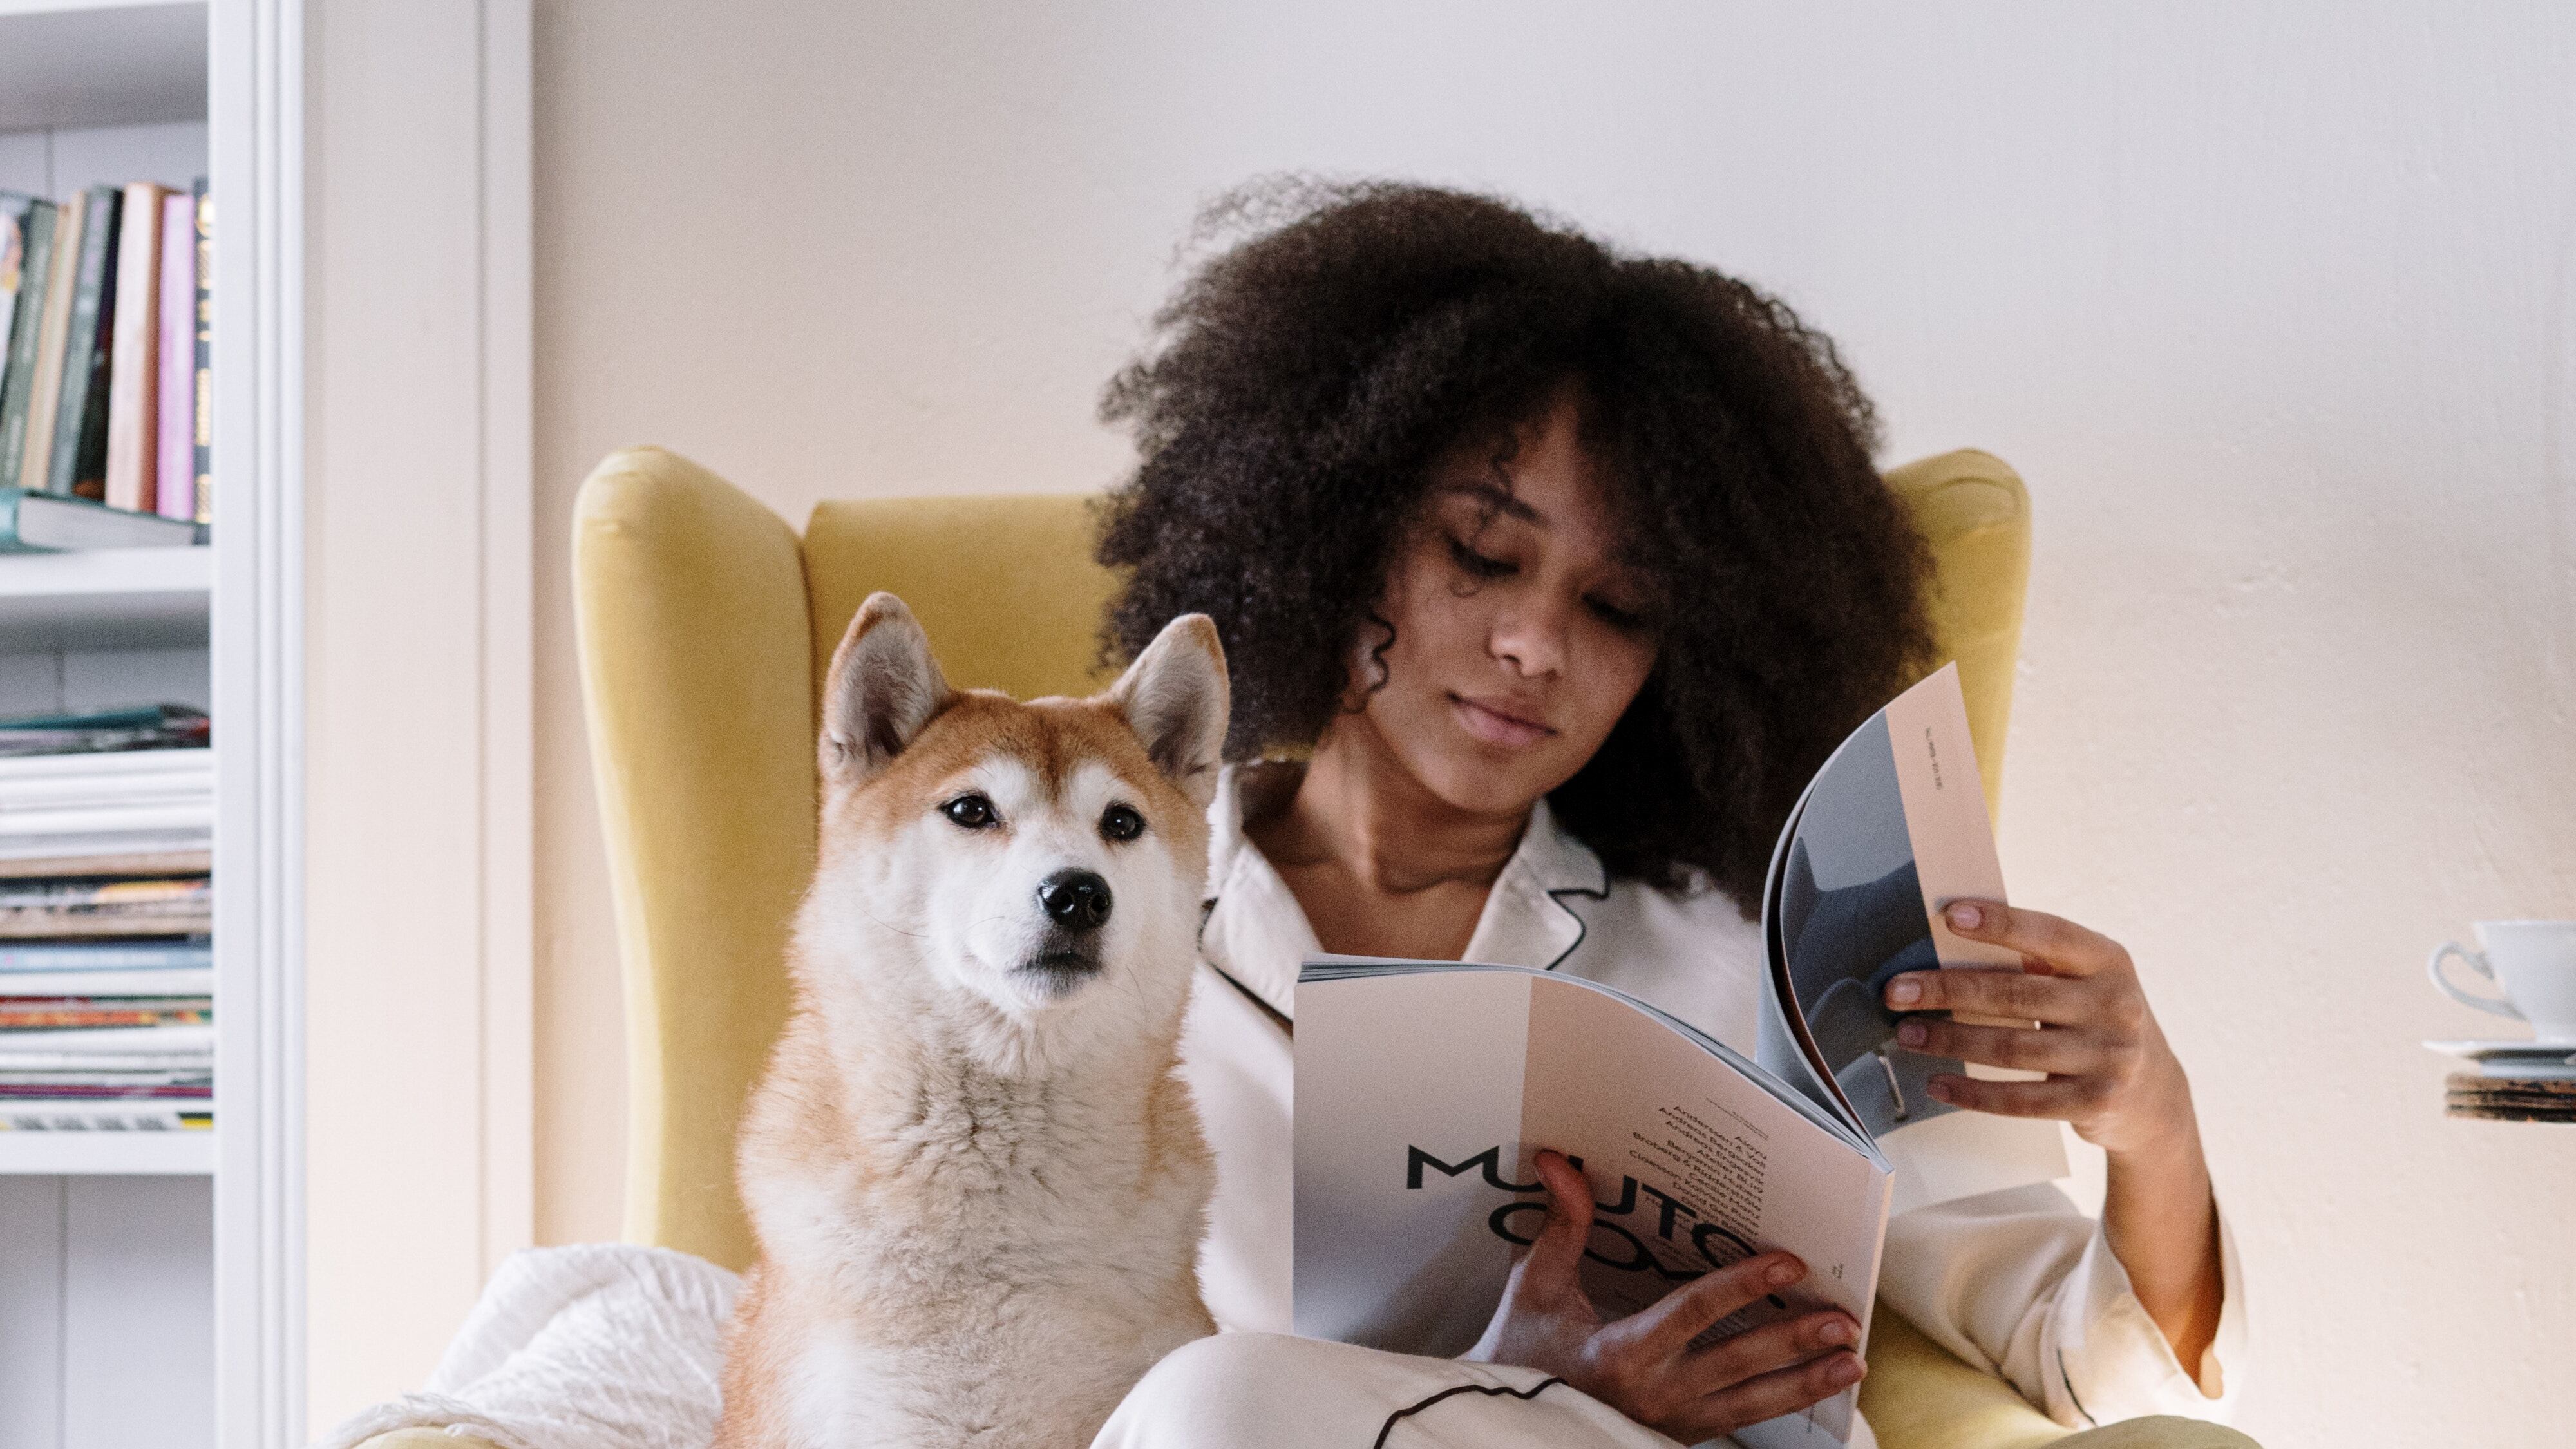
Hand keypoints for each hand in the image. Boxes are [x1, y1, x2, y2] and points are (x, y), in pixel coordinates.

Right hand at [1464, 1151, 1864, 1440]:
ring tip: (1851, 1365)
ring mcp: (1669, 1423)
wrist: (1505, 1424)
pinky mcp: (1675, 1438)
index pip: (1694, 1314)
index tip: (1788, 1264)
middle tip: (1845, 1320)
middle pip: (1738, 1364)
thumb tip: (1561, 1164)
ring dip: (1804, 1384)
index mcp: (1621, 1353)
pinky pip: (1737, 1423)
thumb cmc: (1519, 1353)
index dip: (1743, 1287)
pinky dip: (1779, 1407)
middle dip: (1794, 1342)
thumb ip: (1562, 1229)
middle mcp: (1654, 1394)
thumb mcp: (1534, 1289)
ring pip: (1750, 1406)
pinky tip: (1812, 1392)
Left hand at [1881, 900, 2194, 1158]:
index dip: (1999, 924)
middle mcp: (2114, 1005)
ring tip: (1906, 1034)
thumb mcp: (2088, 980)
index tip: (1947, 915)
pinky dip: (1972, 1092)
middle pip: (2014, 993)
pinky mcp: (2093, 1102)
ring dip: (1948, 1041)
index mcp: (2108, 961)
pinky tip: (1937, 1084)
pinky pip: (2019, 1099)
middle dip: (1946, 990)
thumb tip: (1953, 933)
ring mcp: (2107, 1057)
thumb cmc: (2098, 1019)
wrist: (2155, 1095)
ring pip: (2010, 1048)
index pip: (2048, 934)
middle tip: (1897, 990)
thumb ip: (2039, 960)